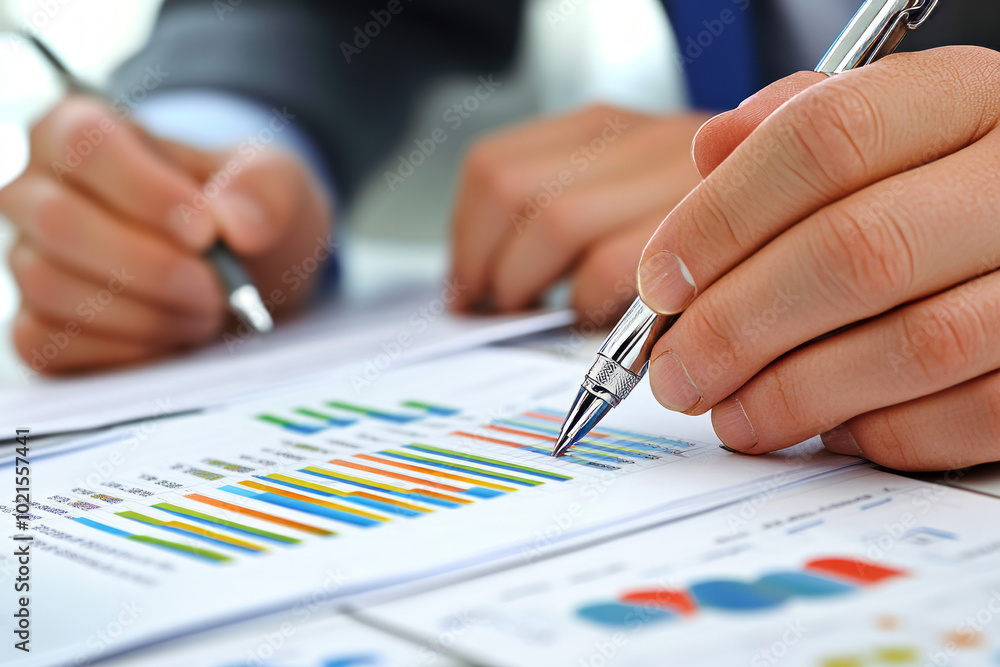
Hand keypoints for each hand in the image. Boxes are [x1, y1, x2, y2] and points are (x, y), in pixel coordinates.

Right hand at [1, 96, 331, 373]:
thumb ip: (265, 191)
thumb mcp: (276, 185)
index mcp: (80, 130)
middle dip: (153, 266)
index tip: (205, 231)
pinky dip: (124, 350)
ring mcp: (29, 261)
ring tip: (206, 312)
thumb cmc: (242, 215)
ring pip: (52, 286)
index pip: (85, 142)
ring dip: (146, 311)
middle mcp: (37, 192)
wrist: (247, 275)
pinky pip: (50, 343)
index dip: (147, 191)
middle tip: (216, 288)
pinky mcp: (37, 328)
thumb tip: (239, 223)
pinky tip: (174, 338)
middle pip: (59, 221)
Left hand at [449, 105, 708, 321]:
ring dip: (528, 286)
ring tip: (538, 315)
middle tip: (491, 308)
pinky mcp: (703, 228)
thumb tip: (485, 279)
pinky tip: (596, 317)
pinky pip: (608, 266)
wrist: (835, 221)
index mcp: (606, 128)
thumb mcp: (643, 195)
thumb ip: (574, 211)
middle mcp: (636, 138)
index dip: (463, 235)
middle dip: (482, 265)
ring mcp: (672, 175)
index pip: (492, 164)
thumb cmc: (716, 228)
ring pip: (553, 223)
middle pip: (508, 190)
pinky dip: (586, 304)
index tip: (463, 283)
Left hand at [638, 47, 999, 470]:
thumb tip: (710, 152)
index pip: (827, 136)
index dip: (722, 217)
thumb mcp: (882, 124)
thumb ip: (795, 129)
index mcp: (965, 97)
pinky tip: (822, 425)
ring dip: (791, 395)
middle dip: (737, 325)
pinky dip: (876, 433)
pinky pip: (968, 416)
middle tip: (675, 371)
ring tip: (728, 410)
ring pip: (915, 345)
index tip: (661, 283)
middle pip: (857, 251)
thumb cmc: (939, 180)